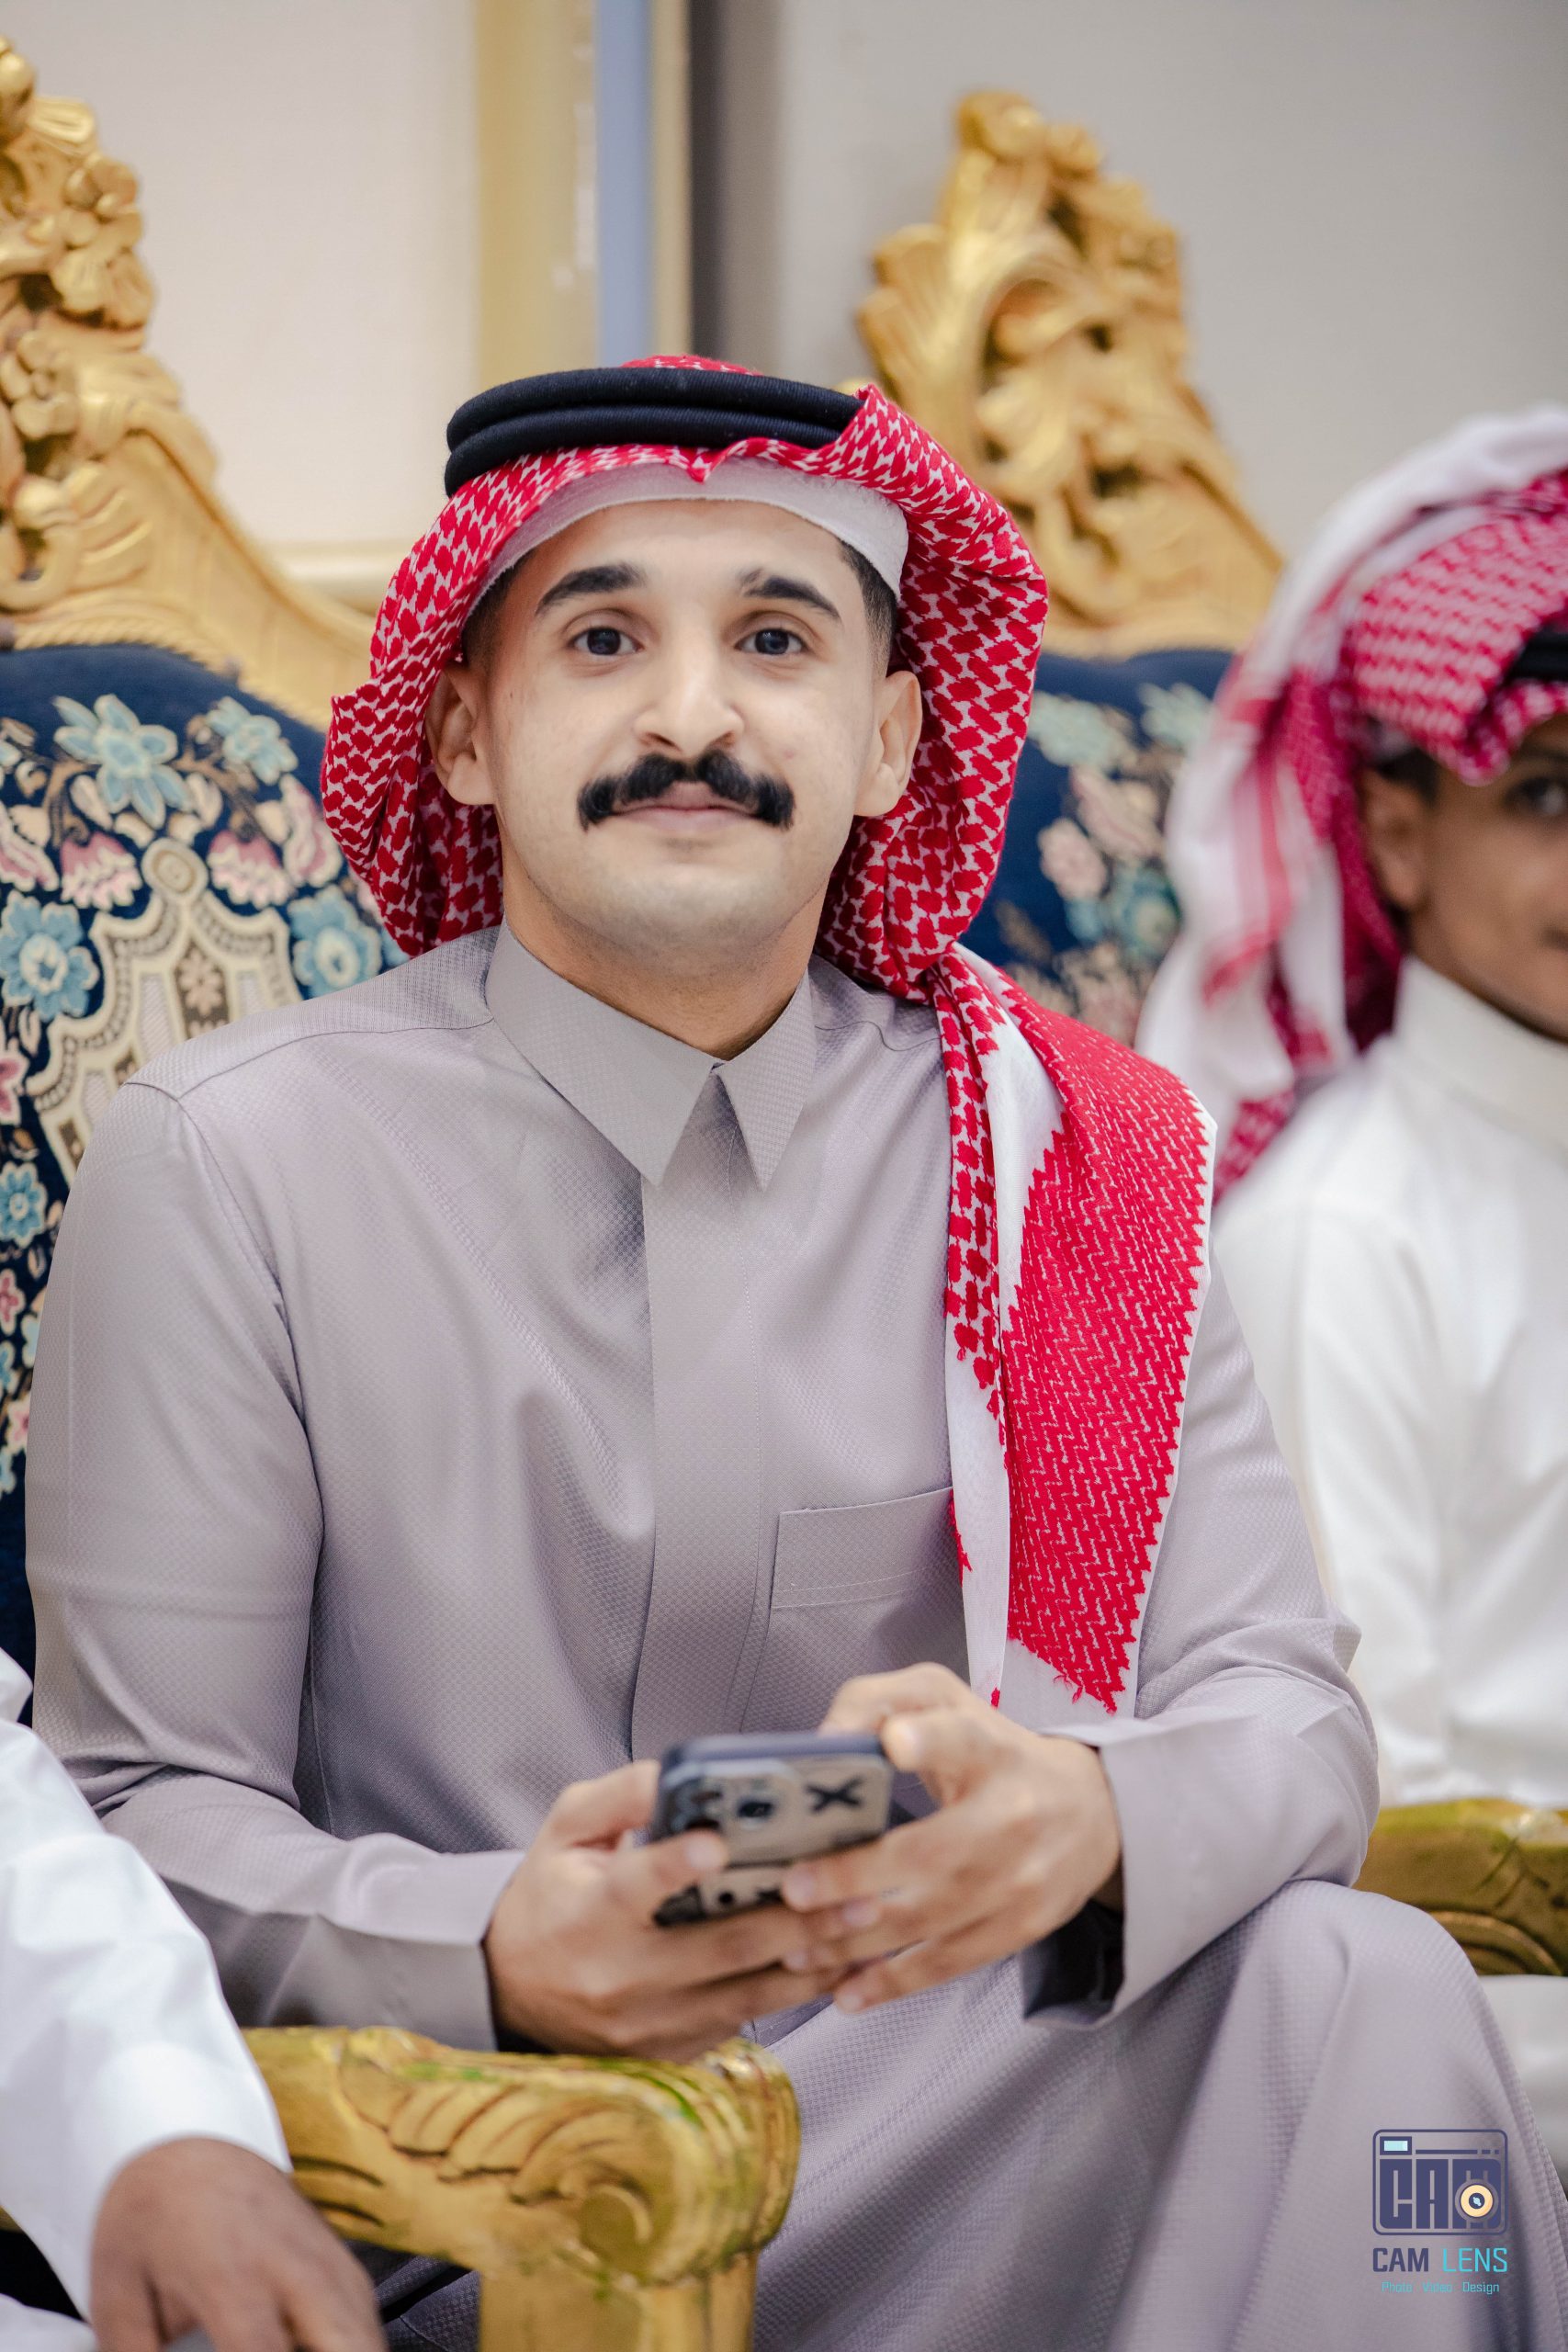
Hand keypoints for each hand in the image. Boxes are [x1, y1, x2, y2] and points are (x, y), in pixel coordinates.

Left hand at [90, 2137, 381, 2351]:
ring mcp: (325, 2258)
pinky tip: (320, 2349)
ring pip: (367, 2335)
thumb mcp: (117, 2296)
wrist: (188, 2145)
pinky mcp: (340, 2258)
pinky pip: (366, 2317)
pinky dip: (352, 2342)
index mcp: (232, 2275)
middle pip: (349, 2346)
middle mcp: (292, 2265)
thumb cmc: (149, 2220)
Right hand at [483, 1760, 851, 2060]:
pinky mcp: (673, 2050)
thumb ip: (620, 1796)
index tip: (718, 1842)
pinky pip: (744, 2018)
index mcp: (590, 1914)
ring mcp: (652, 2023)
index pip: (636, 1888)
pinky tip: (839, 1962)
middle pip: (720, 1947)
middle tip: (854, 1885)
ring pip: (747, 1992)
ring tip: (867, 1922)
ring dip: (814, 1958)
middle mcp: (623, 1976)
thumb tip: (680, 1774)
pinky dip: (794, 1991)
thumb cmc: (549, 1896)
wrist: (512, 1992)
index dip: (676, 1866)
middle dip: (793, 1915)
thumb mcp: (563, 1831)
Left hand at [778, 1663, 1121, 2013]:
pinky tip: (845, 1992)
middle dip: (857, 1875)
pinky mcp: (1019, 1928)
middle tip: (793, 1889)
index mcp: (989, 1748)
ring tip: (795, 1949)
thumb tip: (821, 1744)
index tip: (893, 1741)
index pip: (962, 1738)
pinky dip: (892, 1982)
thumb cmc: (992, 1751)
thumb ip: (875, 1702)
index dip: (928, 1740)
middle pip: (931, 1850)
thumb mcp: (943, 1700)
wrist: (1094, 1813)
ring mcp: (1018, 1879)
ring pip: (929, 1917)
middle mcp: (1011, 1814)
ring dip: (855, 1939)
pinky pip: (948, 1962)